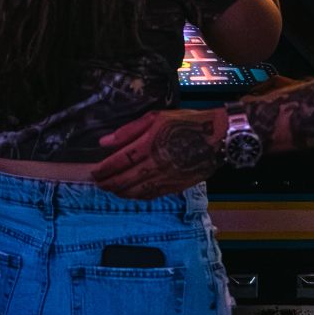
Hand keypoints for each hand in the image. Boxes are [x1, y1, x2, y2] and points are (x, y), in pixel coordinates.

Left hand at [93, 108, 223, 197]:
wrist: (219, 136)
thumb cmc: (186, 123)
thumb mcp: (155, 118)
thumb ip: (128, 131)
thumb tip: (104, 142)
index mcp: (149, 144)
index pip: (119, 161)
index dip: (103, 169)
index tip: (93, 172)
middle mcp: (157, 164)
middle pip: (125, 179)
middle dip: (109, 183)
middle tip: (98, 183)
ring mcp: (168, 177)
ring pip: (138, 191)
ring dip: (121, 192)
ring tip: (111, 190)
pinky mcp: (178, 185)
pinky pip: (154, 195)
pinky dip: (139, 196)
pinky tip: (131, 194)